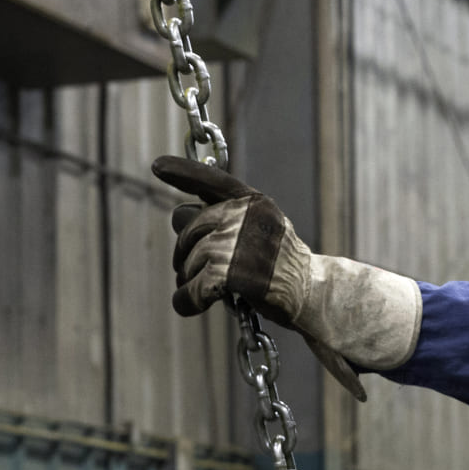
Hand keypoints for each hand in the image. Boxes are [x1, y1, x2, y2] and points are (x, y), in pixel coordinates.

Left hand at [155, 155, 294, 320]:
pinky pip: (192, 288)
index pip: (212, 181)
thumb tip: (175, 214)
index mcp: (253, 202)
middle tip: (189, 269)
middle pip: (189, 229)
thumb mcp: (256, 232)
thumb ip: (220, 220)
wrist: (311, 292)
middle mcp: (245, 216)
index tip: (157, 165)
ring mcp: (238, 243)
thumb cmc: (279, 264)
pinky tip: (189, 304)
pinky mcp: (232, 274)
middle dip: (184, 252)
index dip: (182, 173)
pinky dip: (187, 300)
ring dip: (188, 279)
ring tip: (201, 289)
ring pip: (189, 261)